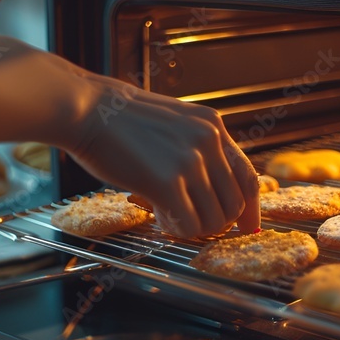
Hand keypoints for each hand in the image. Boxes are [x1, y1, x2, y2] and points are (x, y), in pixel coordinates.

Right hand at [65, 72, 259, 238]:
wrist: (87, 109)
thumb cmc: (118, 119)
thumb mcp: (172, 122)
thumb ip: (195, 147)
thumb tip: (207, 184)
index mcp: (212, 125)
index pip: (248, 175)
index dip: (251, 208)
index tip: (249, 227)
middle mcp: (209, 141)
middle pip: (234, 203)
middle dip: (216, 222)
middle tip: (191, 221)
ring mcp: (190, 161)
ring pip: (215, 219)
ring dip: (194, 227)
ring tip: (169, 216)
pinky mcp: (168, 182)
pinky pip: (189, 225)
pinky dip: (177, 229)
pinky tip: (159, 216)